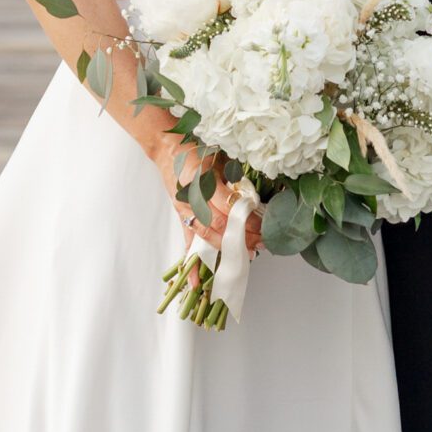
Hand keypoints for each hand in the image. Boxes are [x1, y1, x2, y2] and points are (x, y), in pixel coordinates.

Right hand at [151, 137, 261, 257]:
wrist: (168, 149)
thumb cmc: (197, 150)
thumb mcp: (220, 157)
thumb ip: (234, 177)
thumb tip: (254, 198)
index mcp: (204, 181)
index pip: (229, 207)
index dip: (247, 219)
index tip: (263, 225)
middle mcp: (193, 198)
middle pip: (220, 225)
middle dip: (243, 237)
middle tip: (262, 243)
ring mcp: (185, 209)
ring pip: (207, 235)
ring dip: (228, 247)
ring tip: (247, 253)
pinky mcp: (181, 216)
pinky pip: (188, 240)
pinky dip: (192, 262)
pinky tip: (195, 282)